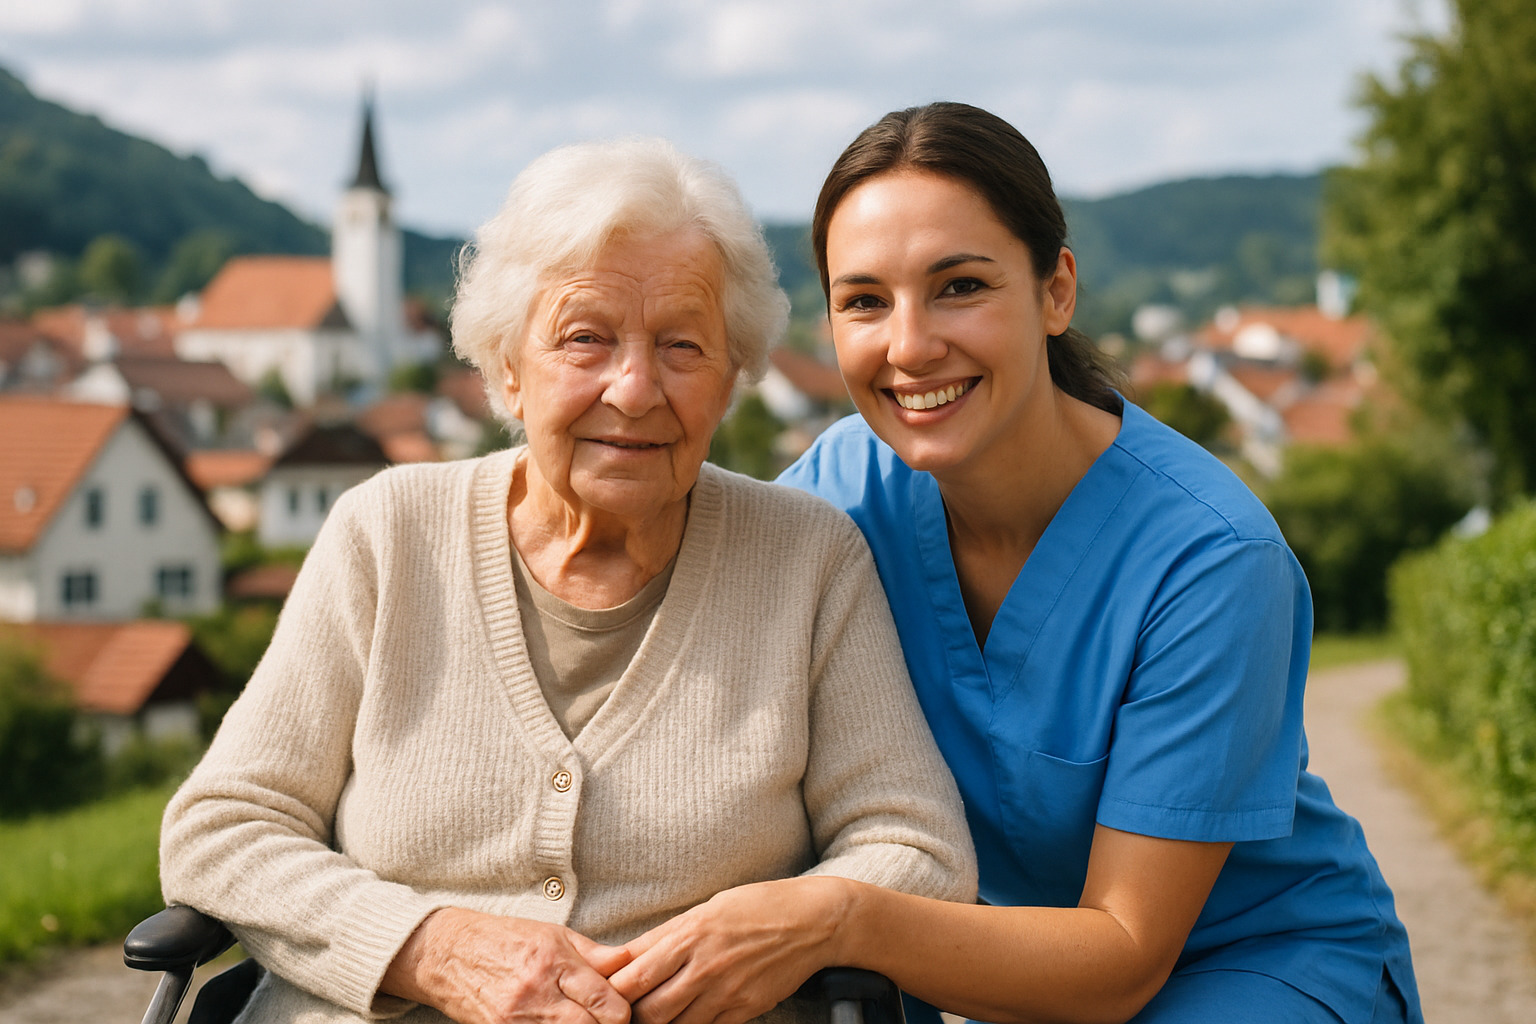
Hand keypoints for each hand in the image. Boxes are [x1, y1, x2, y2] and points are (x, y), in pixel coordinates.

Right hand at [383, 907, 632, 1023]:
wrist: (448, 954)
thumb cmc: (507, 940)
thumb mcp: (555, 935)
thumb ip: (595, 955)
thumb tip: (633, 963)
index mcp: (554, 962)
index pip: (607, 1003)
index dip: (623, 1013)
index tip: (623, 1011)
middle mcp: (535, 994)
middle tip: (606, 1020)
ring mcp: (516, 1020)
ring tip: (582, 1020)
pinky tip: (558, 1023)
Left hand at [609, 877, 850, 1023]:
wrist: (811, 922)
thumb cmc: (755, 908)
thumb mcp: (704, 910)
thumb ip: (661, 937)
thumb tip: (621, 956)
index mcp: (689, 935)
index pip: (634, 976)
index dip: (611, 992)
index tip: (602, 995)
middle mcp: (704, 967)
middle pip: (649, 1011)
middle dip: (631, 1017)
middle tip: (622, 1015)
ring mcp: (726, 992)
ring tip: (652, 1017)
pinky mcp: (745, 1010)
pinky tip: (685, 1021)